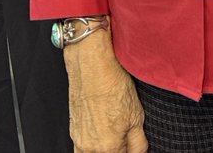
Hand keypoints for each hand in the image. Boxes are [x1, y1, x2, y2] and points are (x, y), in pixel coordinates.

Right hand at [64, 30, 147, 152]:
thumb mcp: (136, 116)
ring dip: (105, 150)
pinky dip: (94, 146)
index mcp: (108, 147)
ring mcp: (78, 139)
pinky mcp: (73, 130)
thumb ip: (138, 142)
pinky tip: (104, 131)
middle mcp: (89, 148)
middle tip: (126, 142)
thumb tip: (139, 152)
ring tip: (115, 136)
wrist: (91, 67)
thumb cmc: (113, 87)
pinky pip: (82, 148)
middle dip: (118, 151)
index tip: (135, 149)